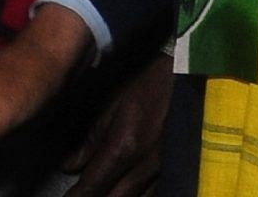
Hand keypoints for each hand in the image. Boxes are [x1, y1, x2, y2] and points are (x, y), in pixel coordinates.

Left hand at [60, 58, 170, 196]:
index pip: (93, 186)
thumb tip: (70, 166)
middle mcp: (146, 164)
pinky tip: (126, 189)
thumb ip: (90, 140)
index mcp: (125, 146)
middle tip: (83, 195)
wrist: (187, 73)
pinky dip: (137, 194)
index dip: (77, 196)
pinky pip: (153, 192)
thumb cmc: (146, 83)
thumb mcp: (111, 104)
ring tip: (104, 191)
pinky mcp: (176, 167)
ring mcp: (164, 169)